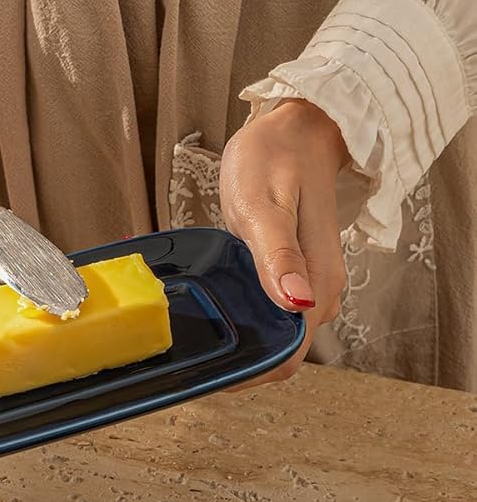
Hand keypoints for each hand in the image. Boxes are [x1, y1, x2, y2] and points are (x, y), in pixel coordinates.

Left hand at [219, 98, 349, 384]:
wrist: (298, 128)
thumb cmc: (277, 159)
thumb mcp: (264, 204)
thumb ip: (278, 256)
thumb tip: (297, 303)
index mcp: (317, 286)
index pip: (286, 358)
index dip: (246, 373)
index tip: (203, 369)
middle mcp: (317, 295)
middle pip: (276, 354)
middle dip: (234, 359)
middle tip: (183, 347)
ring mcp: (307, 287)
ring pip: (271, 335)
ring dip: (235, 338)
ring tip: (191, 327)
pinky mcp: (293, 277)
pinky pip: (268, 312)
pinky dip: (240, 315)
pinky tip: (211, 305)